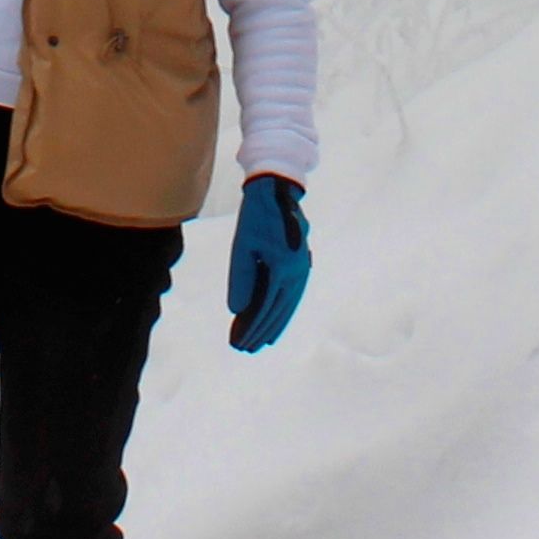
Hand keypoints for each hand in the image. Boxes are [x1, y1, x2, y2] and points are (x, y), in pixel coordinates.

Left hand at [224, 174, 310, 352]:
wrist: (277, 189)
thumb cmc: (257, 215)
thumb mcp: (243, 245)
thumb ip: (241, 279)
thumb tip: (237, 310)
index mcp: (283, 268)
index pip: (265, 307)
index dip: (251, 328)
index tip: (239, 343)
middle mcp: (297, 272)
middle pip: (278, 310)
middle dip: (261, 331)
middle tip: (246, 348)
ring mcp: (302, 268)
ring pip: (288, 304)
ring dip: (274, 323)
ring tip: (261, 341)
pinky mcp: (300, 263)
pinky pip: (292, 294)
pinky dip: (283, 309)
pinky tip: (275, 317)